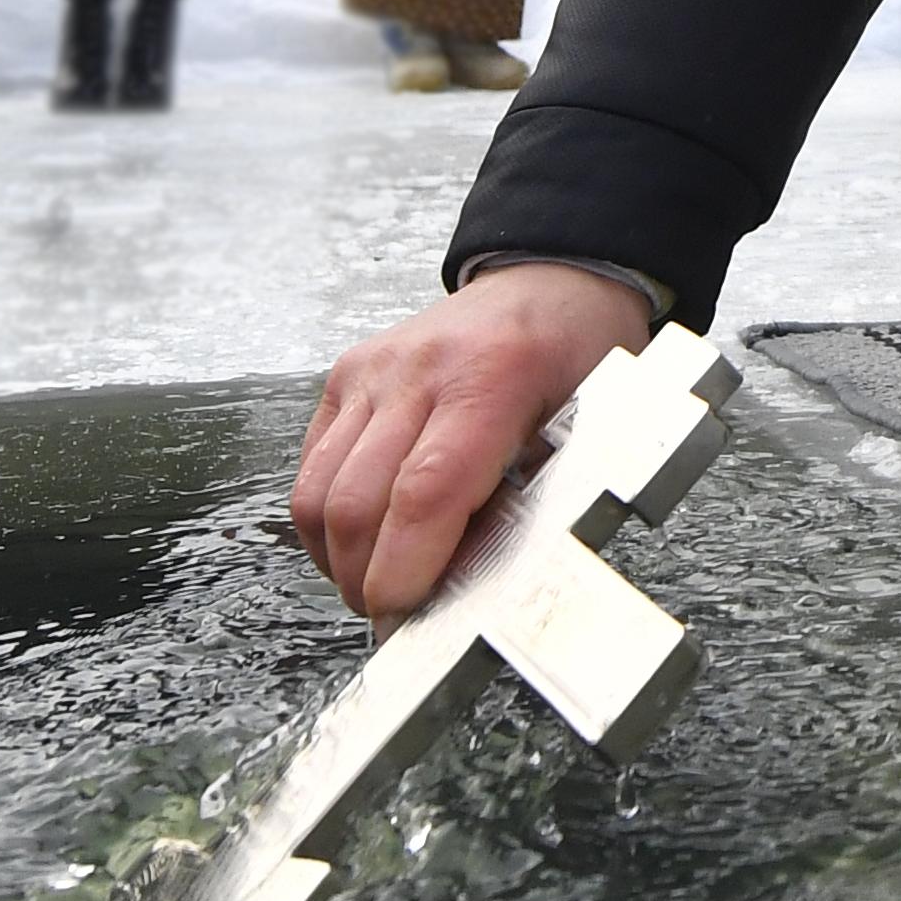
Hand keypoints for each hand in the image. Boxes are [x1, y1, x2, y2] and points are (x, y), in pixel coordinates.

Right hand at [290, 261, 657, 616]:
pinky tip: (362, 541)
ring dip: (339, 559)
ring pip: (317, 493)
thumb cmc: (577, 356)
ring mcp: (373, 372)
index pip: (425, 493)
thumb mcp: (590, 429)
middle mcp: (419, 371)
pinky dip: (325, 522)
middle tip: (396, 619)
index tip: (406, 619)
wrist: (547, 281)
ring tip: (378, 583)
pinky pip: (311, 468)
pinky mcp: (344, 377)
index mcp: (491, 381)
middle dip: (367, 582)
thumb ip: (538, 505)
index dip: (404, 571)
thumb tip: (478, 589)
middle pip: (357, 505)